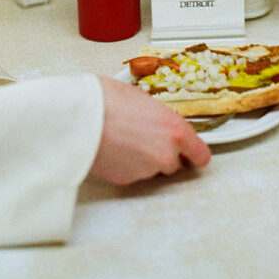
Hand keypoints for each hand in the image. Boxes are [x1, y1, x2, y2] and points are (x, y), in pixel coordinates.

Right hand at [89, 77, 211, 185]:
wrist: (77, 118)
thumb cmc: (105, 99)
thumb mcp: (141, 97)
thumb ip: (157, 115)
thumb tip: (157, 120)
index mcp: (175, 130)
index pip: (201, 155)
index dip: (194, 154)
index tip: (191, 153)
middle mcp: (166, 154)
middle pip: (175, 164)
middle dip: (164, 154)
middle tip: (145, 139)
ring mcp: (146, 171)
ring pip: (153, 170)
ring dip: (144, 160)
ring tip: (124, 140)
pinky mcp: (126, 180)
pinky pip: (133, 174)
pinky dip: (126, 166)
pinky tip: (114, 149)